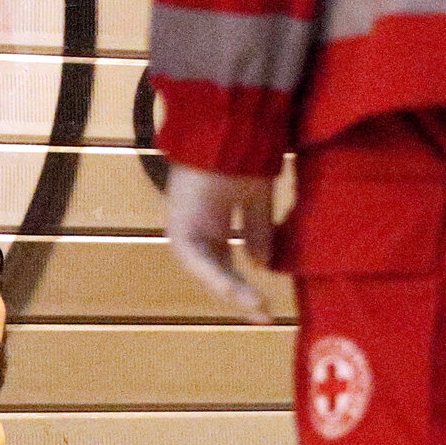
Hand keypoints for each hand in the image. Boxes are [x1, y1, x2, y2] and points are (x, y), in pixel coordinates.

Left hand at [165, 165, 277, 321]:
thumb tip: (261, 264)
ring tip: (255, 305)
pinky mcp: (180, 224)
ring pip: (204, 268)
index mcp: (213, 221)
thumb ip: (258, 230)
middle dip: (238, 294)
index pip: (225, 262)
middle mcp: (196, 226)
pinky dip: (214, 273)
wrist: (230, 128)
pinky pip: (196, 257)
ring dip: (228, 287)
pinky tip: (233, 289)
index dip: (244, 284)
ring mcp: (185, 225)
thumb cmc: (244, 154)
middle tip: (263, 316)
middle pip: (214, 271)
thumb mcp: (257, 199)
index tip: (266, 306)